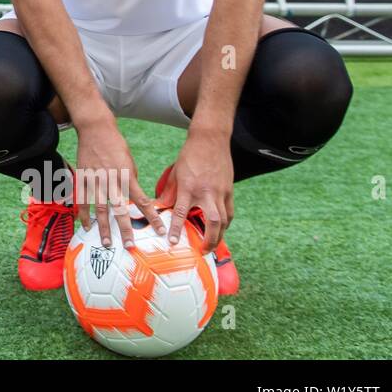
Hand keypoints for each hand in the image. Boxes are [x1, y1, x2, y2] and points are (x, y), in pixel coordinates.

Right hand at [74, 117, 164, 249]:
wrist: (96, 130)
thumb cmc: (116, 145)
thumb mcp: (130, 162)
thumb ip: (130, 181)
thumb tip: (132, 197)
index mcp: (127, 176)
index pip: (143, 201)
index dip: (152, 217)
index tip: (160, 230)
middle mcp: (112, 181)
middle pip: (120, 210)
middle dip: (125, 229)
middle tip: (129, 245)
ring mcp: (96, 181)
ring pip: (100, 209)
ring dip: (103, 227)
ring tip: (106, 243)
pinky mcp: (83, 179)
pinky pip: (83, 200)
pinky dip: (84, 213)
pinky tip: (86, 225)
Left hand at [158, 127, 234, 253]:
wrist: (210, 140)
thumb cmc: (190, 156)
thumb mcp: (175, 173)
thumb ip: (170, 193)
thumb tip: (162, 209)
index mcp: (189, 188)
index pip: (181, 213)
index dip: (177, 229)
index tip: (173, 242)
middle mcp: (207, 192)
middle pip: (212, 222)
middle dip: (209, 240)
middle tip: (203, 251)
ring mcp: (221, 193)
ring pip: (223, 220)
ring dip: (219, 235)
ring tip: (212, 245)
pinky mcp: (229, 191)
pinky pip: (229, 212)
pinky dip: (225, 223)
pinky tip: (220, 230)